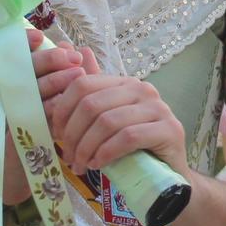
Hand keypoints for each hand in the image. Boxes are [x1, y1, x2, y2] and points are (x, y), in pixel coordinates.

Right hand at [0, 32, 81, 204]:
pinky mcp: (12, 132)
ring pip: (29, 90)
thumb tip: (78, 49)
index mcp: (11, 80)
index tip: (39, 37)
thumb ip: (63, 74)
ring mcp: (6, 111)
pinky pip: (32, 116)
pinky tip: (64, 103)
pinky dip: (49, 108)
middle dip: (48, 60)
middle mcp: (4, 92)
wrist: (10, 169)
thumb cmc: (33, 129)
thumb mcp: (49, 100)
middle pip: (24, 69)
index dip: (25, 43)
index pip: (16, 55)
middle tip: (70, 56)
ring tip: (77, 74)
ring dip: (53, 81)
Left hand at [40, 45, 187, 176]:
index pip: (83, 84)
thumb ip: (91, 93)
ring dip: (87, 148)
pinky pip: (128, 137)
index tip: (57, 135)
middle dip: (73, 134)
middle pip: (92, 104)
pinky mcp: (169, 129)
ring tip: (81, 165)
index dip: (62, 110)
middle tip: (68, 156)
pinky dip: (107, 153)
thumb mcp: (106, 121)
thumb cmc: (133, 148)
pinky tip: (99, 165)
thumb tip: (77, 51)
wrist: (167, 174)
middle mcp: (143, 89)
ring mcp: (158, 108)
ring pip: (107, 122)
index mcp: (125, 83)